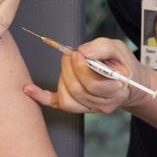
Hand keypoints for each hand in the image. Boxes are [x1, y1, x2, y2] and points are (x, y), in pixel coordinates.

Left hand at [23, 37, 149, 113]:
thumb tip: (83, 52)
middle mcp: (103, 104)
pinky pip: (56, 104)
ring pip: (66, 97)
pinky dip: (41, 97)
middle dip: (69, 68)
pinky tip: (29, 89)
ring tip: (68, 62)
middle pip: (78, 90)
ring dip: (62, 76)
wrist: (126, 82)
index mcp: (117, 91)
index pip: (94, 86)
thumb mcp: (118, 49)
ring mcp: (89, 108)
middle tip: (70, 53)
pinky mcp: (77, 106)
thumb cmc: (121, 64)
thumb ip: (102, 48)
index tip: (77, 53)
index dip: (82, 68)